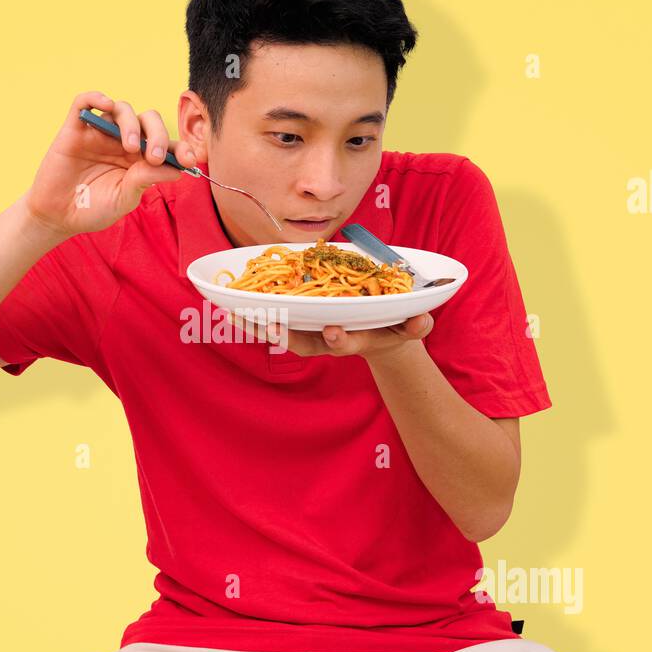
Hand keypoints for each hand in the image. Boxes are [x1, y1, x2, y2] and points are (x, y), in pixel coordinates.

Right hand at [25, 91, 199, 238]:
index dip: (180, 148)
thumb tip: (175, 169)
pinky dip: (95, 96)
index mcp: (139, 159)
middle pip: (147, 121)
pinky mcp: (75, 129)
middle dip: (157, 134)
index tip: (189, 159)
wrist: (58, 216)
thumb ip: (144, 181)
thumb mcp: (124, 199)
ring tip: (129, 146)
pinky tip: (105, 103)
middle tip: (153, 155)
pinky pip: (84, 101)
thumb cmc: (93, 208)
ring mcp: (99, 133)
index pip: (165, 145)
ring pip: (121, 109)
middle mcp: (122, 141)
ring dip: (130, 123)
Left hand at [229, 310, 434, 360]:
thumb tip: (423, 320)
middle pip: (304, 343)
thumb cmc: (393, 326)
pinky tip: (228, 308)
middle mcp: (329, 340)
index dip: (338, 339)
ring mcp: (313, 333)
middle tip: (273, 328)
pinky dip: (252, 318)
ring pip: (282, 334)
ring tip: (236, 316)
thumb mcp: (409, 326)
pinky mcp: (299, 325)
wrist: (380, 335)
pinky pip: (272, 323)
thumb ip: (416, 324)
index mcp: (354, 338)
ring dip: (260, 327)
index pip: (344, 342)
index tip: (333, 330)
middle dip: (288, 336)